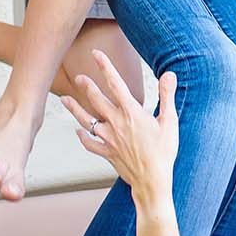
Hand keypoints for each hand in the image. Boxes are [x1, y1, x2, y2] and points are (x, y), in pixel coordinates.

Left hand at [63, 51, 178, 195]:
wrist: (152, 181)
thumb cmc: (164, 152)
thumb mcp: (170, 121)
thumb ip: (167, 95)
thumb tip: (170, 73)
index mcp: (132, 113)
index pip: (115, 84)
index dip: (105, 67)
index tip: (96, 55)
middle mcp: (116, 123)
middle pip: (96, 100)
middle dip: (87, 86)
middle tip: (78, 77)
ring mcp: (109, 139)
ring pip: (87, 121)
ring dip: (75, 109)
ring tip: (65, 100)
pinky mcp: (107, 153)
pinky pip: (90, 144)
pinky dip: (82, 137)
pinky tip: (78, 132)